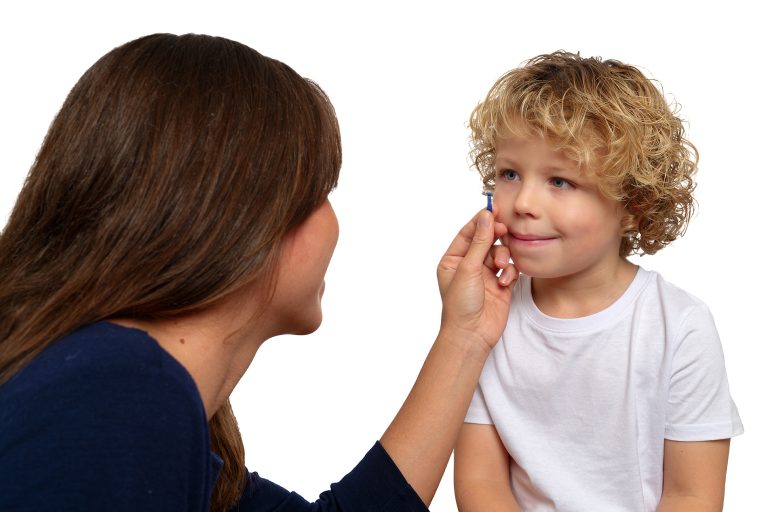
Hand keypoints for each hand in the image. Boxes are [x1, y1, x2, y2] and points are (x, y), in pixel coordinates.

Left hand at [437, 209, 516, 354]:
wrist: (471, 335)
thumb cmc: (460, 305)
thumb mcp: (468, 269)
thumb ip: (479, 242)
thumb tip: (485, 217)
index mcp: (454, 260)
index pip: (468, 233)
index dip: (481, 221)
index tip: (494, 209)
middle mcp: (469, 266)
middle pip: (487, 241)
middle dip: (496, 237)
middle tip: (505, 231)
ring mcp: (485, 276)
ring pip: (500, 253)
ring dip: (503, 256)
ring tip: (501, 267)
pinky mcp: (501, 286)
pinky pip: (510, 269)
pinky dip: (510, 272)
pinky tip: (505, 282)